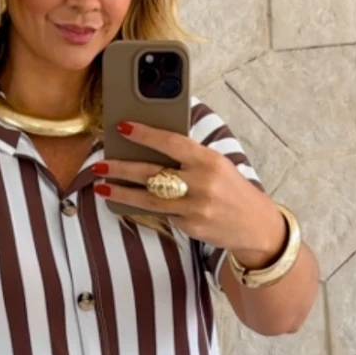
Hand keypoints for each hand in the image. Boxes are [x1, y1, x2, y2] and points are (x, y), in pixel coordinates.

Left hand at [91, 119, 286, 262]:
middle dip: (121, 168)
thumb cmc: (231, 188)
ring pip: (149, 199)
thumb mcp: (216, 164)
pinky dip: (144, 207)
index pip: (171, 143)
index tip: (122, 127)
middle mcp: (202, 183)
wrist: (256, 224)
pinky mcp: (192, 227)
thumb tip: (150, 146)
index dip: (145, 134)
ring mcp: (196, 208)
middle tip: (99, 164)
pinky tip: (126, 202)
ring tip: (101, 187)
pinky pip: (162, 214)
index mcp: (209, 160)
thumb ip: (188, 156)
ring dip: (122, 193)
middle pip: (153, 173)